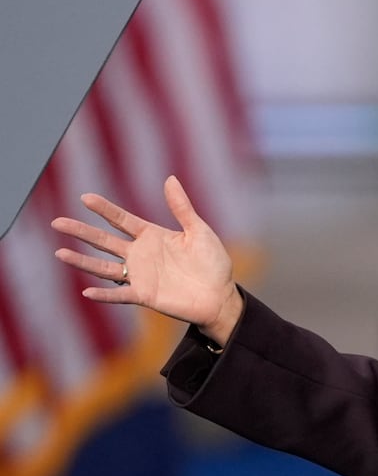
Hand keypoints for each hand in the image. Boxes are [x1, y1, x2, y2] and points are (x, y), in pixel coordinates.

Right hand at [51, 175, 243, 344]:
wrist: (221, 296)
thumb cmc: (213, 263)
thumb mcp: (199, 231)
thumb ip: (182, 208)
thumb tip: (170, 179)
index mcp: (152, 236)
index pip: (122, 220)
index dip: (104, 209)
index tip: (85, 198)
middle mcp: (140, 255)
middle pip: (104, 240)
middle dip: (81, 231)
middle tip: (57, 222)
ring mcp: (140, 275)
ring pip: (104, 267)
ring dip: (82, 261)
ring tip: (60, 253)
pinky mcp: (145, 295)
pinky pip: (120, 294)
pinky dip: (104, 294)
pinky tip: (87, 291)